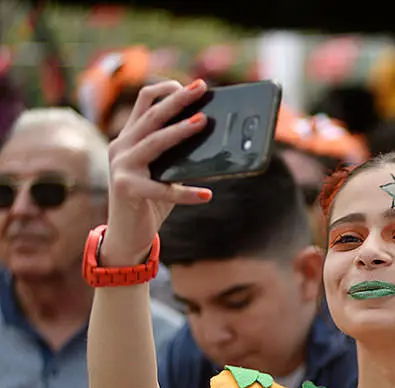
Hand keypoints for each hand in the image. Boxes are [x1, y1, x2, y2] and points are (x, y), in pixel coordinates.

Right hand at [102, 79, 212, 265]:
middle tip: (201, 87)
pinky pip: (161, 189)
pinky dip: (186, 193)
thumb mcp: (166, 173)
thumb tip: (215, 141)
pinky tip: (206, 195)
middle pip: (152, 115)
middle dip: (178, 99)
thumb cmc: (151, 201)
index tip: (190, 85)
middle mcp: (121, 146)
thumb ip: (180, 157)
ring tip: (203, 122)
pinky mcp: (125, 188)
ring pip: (154, 142)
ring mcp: (121, 166)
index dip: (166, 90)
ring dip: (180, 131)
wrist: (127, 235)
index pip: (144, 103)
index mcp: (130, 138)